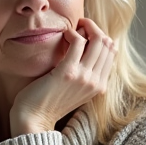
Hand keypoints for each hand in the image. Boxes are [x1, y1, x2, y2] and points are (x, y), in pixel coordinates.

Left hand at [9, 18, 116, 135]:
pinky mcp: (68, 72)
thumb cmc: (48, 102)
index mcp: (100, 86)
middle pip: (107, 43)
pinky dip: (72, 33)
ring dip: (85, 27)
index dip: (101, 37)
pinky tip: (63, 35)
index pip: (111, 52)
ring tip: (71, 29)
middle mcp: (96, 82)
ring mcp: (84, 77)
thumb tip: (86, 48)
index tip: (87, 32)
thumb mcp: (74, 89)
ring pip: (97, 40)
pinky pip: (78, 42)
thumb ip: (84, 74)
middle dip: (94, 28)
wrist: (34, 120)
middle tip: (80, 24)